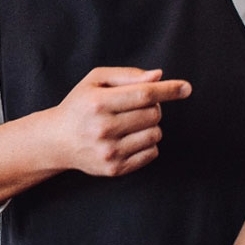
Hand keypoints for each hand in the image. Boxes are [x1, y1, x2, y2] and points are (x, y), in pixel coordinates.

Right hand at [51, 67, 190, 176]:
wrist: (57, 140)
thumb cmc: (81, 105)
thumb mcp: (96, 80)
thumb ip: (128, 75)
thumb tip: (159, 76)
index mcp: (98, 103)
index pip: (144, 94)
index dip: (168, 90)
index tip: (186, 88)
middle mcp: (103, 128)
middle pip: (153, 114)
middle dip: (152, 107)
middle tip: (134, 107)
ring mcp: (109, 152)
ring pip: (155, 134)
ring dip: (150, 126)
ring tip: (130, 123)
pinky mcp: (114, 169)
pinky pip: (152, 153)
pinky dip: (148, 144)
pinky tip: (129, 139)